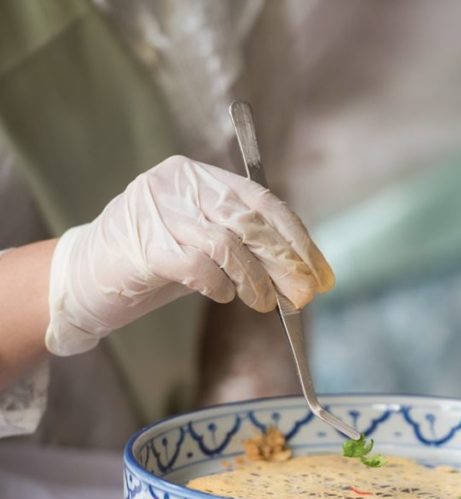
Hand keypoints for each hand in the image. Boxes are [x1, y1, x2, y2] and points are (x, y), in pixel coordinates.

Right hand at [45, 156, 334, 355]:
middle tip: (304, 295)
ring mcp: (158, 210)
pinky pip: (198, 265)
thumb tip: (302, 275)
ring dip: (255, 280)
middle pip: (251, 221)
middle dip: (285, 263)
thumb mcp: (208, 244)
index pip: (264, 201)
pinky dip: (219, 285)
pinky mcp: (142, 243)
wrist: (83, 278)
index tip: (320, 272)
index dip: (297, 239)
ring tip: (265, 304)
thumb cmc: (154, 261)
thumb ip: (249, 248)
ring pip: (228, 243)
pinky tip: (224, 296)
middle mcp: (179, 183)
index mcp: (199, 175)